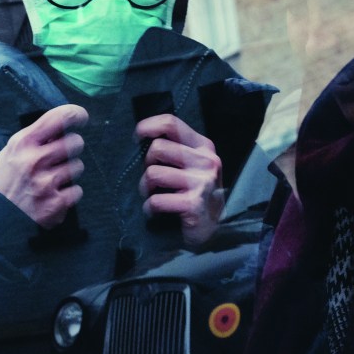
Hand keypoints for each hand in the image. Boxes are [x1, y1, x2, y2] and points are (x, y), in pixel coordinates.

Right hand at [0, 105, 87, 227]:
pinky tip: (54, 195)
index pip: (59, 118)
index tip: (81, 117)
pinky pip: (77, 190)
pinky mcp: (55, 204)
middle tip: (61, 156)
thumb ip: (34, 138)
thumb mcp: (10, 152)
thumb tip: (61, 128)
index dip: (76, 114)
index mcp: (23, 143)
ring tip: (52, 179)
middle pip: (75, 142)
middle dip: (72, 147)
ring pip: (78, 166)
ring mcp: (46, 183)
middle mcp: (35, 161)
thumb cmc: (5, 183)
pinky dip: (69, 193)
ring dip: (70, 172)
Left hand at [136, 114, 224, 247]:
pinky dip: (149, 208)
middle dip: (147, 164)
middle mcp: (206, 161)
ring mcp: (201, 182)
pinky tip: (155, 211)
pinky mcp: (193, 204)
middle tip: (152, 179)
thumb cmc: (198, 193)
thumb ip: (177, 148)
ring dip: (145, 188)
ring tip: (151, 195)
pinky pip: (156, 200)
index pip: (171, 123)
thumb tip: (145, 138)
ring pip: (153, 173)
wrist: (215, 230)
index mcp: (204, 146)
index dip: (148, 126)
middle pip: (158, 148)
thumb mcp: (194, 164)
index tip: (137, 137)